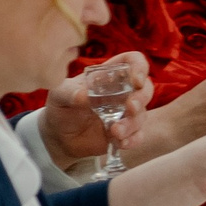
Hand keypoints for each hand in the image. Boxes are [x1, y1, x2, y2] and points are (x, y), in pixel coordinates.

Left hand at [40, 51, 151, 166]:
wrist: (59, 136)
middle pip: (146, 88)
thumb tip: (84, 96)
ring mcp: (126, 113)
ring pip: (142, 115)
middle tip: (130, 107)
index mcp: (109, 75)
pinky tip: (120, 143)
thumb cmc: (61, 107)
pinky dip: (132, 140)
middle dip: (142, 98)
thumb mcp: (59, 95)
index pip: (133, 62)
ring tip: (114, 131)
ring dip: (131, 123)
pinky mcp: (126, 133)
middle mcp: (123, 92)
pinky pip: (138, 136)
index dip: (140, 67)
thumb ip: (69, 92)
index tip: (135, 80)